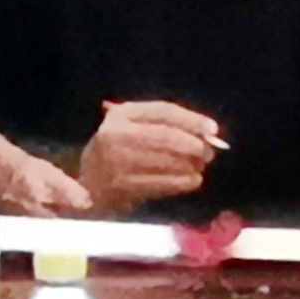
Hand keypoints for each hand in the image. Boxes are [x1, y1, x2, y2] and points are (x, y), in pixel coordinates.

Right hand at [77, 101, 224, 212]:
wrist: (86, 183)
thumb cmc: (120, 149)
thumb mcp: (134, 126)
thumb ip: (167, 124)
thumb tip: (209, 130)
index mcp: (121, 114)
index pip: (162, 111)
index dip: (191, 119)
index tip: (213, 128)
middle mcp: (115, 135)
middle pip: (165, 136)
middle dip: (193, 144)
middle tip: (209, 152)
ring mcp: (116, 162)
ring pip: (164, 160)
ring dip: (189, 164)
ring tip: (200, 166)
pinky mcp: (121, 187)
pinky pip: (159, 183)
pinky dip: (180, 182)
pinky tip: (193, 181)